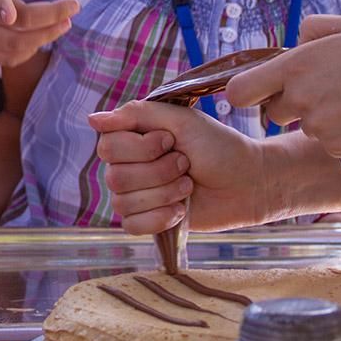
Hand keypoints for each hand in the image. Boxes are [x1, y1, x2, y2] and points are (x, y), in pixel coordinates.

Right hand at [0, 0, 77, 66]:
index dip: (0, 3)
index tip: (12, 13)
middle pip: (15, 26)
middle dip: (49, 21)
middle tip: (72, 9)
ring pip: (13, 46)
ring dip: (44, 38)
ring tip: (63, 24)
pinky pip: (5, 58)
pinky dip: (28, 51)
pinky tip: (40, 37)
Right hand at [87, 100, 274, 233]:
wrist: (249, 182)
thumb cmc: (219, 147)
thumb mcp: (180, 121)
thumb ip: (136, 114)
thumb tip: (92, 119)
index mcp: (133, 139)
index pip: (107, 146)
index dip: (141, 147)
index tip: (170, 140)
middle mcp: (128, 166)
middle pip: (116, 177)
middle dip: (159, 172)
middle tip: (185, 164)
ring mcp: (137, 196)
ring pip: (124, 203)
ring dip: (165, 193)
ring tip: (188, 186)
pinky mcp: (149, 221)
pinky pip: (132, 226)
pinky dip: (160, 218)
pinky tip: (182, 210)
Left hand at [223, 14, 340, 158]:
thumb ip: (313, 30)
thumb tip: (298, 40)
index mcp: (294, 66)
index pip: (239, 91)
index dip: (246, 92)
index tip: (257, 90)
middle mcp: (300, 99)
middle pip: (272, 114)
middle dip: (290, 105)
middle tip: (324, 91)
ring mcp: (319, 127)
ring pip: (306, 128)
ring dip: (322, 118)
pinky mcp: (339, 148)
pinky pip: (330, 144)